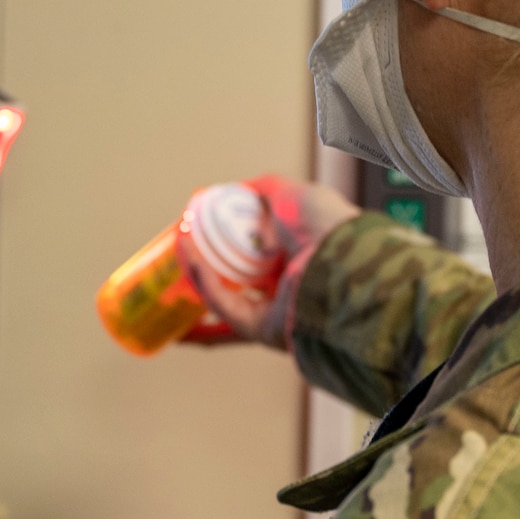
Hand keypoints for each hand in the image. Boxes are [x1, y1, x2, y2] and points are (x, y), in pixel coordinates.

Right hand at [181, 175, 356, 349]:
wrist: (339, 258)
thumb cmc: (325, 225)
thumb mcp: (291, 194)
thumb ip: (263, 190)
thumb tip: (236, 189)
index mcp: (298, 254)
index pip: (257, 250)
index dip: (228, 239)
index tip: (203, 226)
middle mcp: (288, 284)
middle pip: (237, 277)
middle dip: (207, 263)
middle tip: (184, 243)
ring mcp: (276, 309)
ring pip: (226, 296)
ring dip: (200, 272)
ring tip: (180, 248)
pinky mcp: (264, 329)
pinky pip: (227, 307)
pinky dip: (206, 284)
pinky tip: (192, 259)